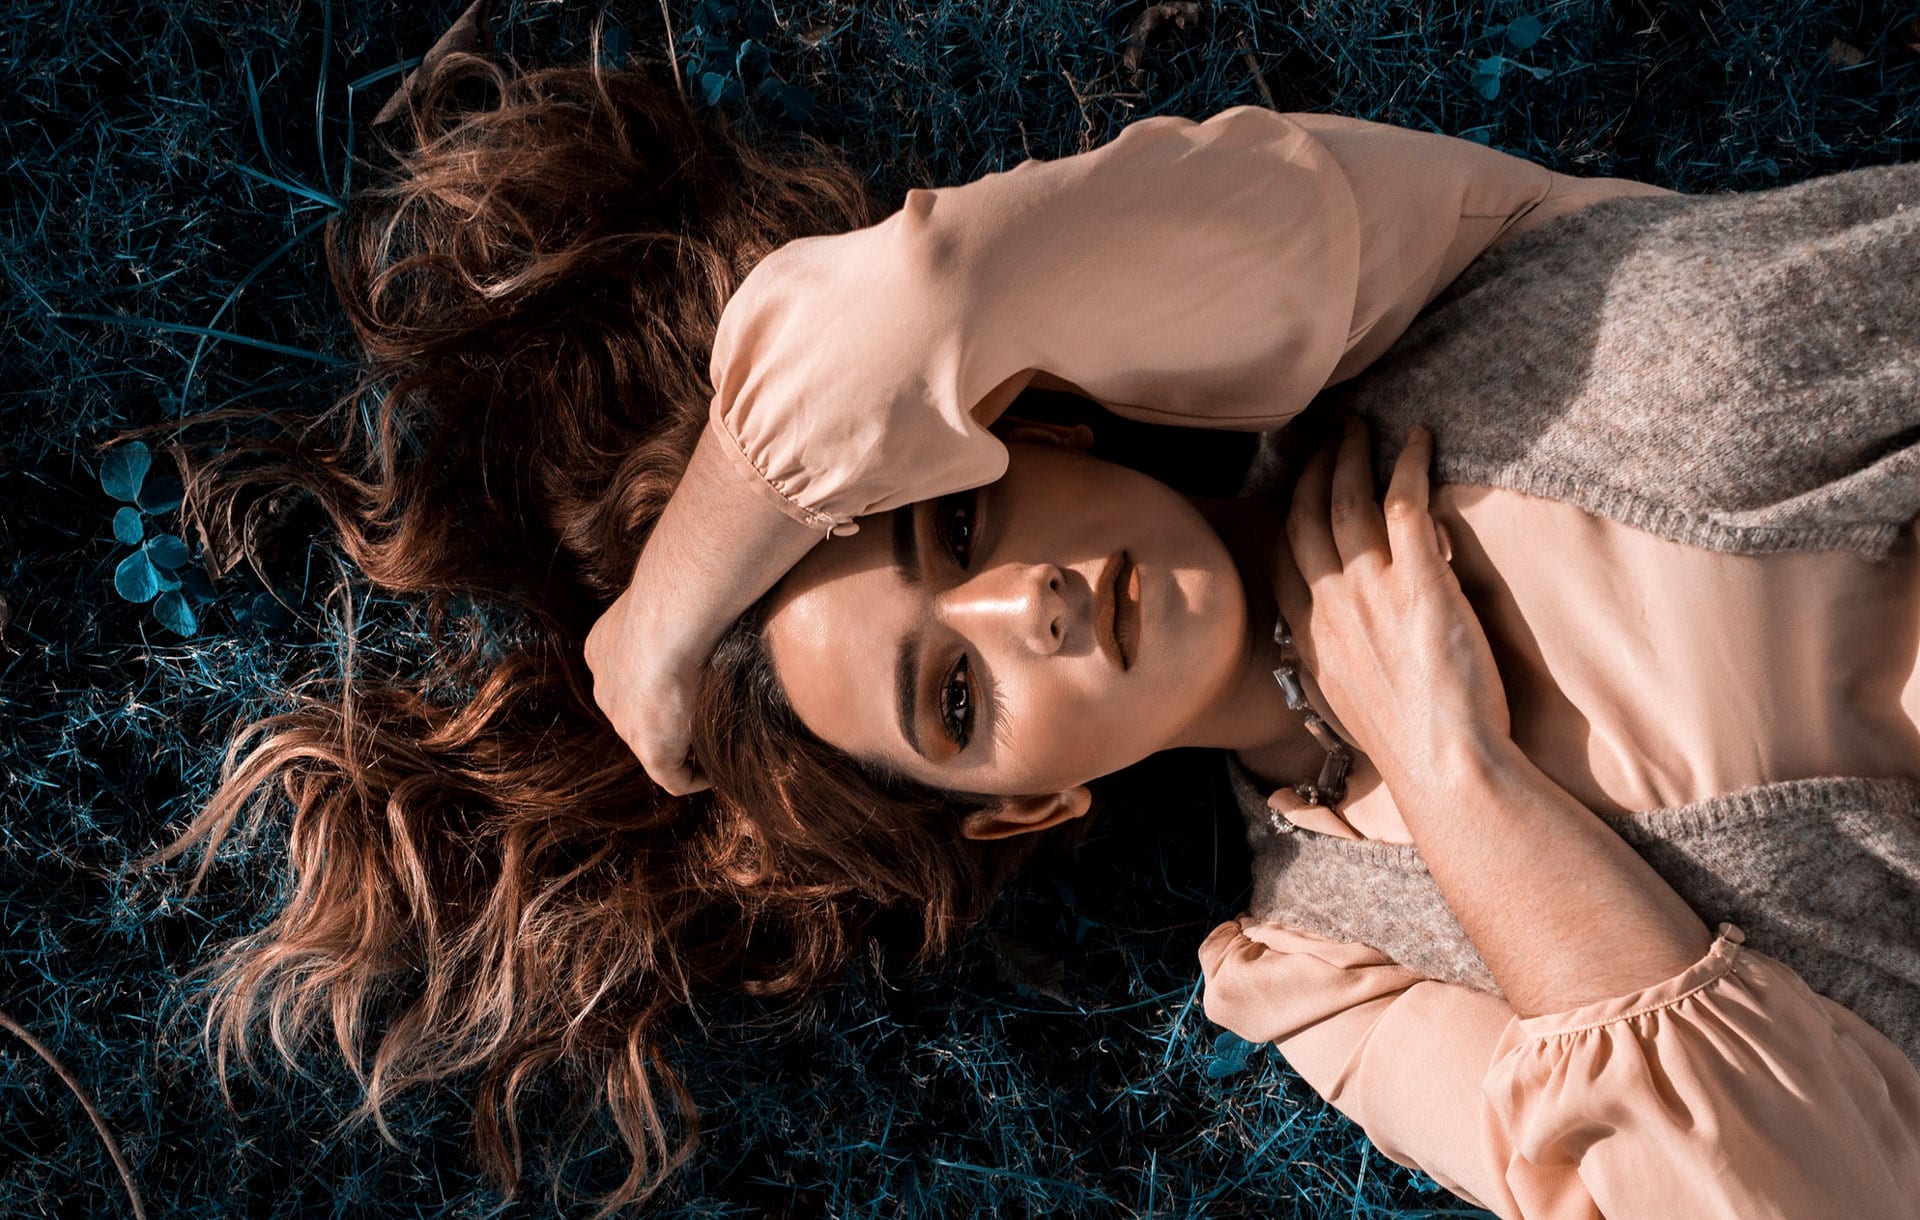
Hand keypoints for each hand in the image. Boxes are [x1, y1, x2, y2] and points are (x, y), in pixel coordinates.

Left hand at [584, 587, 710, 795]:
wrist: (667, 623)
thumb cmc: (674, 600)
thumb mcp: (664, 603)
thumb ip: (671, 613)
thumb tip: (700, 606)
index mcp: (604, 652)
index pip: (628, 676)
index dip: (656, 682)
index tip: (685, 681)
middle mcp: (608, 691)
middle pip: (638, 713)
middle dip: (667, 716)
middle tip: (701, 713)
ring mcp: (627, 724)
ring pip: (655, 743)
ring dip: (681, 745)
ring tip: (712, 740)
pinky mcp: (652, 751)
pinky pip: (674, 777)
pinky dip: (694, 777)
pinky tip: (715, 769)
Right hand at [1272, 416, 1509, 796]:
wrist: (1444, 765)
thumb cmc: (1406, 746)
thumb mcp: (1344, 702)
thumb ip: (1328, 658)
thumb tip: (1324, 638)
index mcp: (1310, 634)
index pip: (1284, 555)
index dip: (1291, 510)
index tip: (1302, 487)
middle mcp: (1330, 605)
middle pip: (1309, 516)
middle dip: (1316, 469)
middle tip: (1331, 439)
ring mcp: (1372, 591)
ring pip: (1350, 501)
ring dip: (1354, 455)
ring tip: (1363, 429)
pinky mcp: (1421, 582)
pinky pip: (1406, 506)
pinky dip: (1408, 466)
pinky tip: (1416, 440)